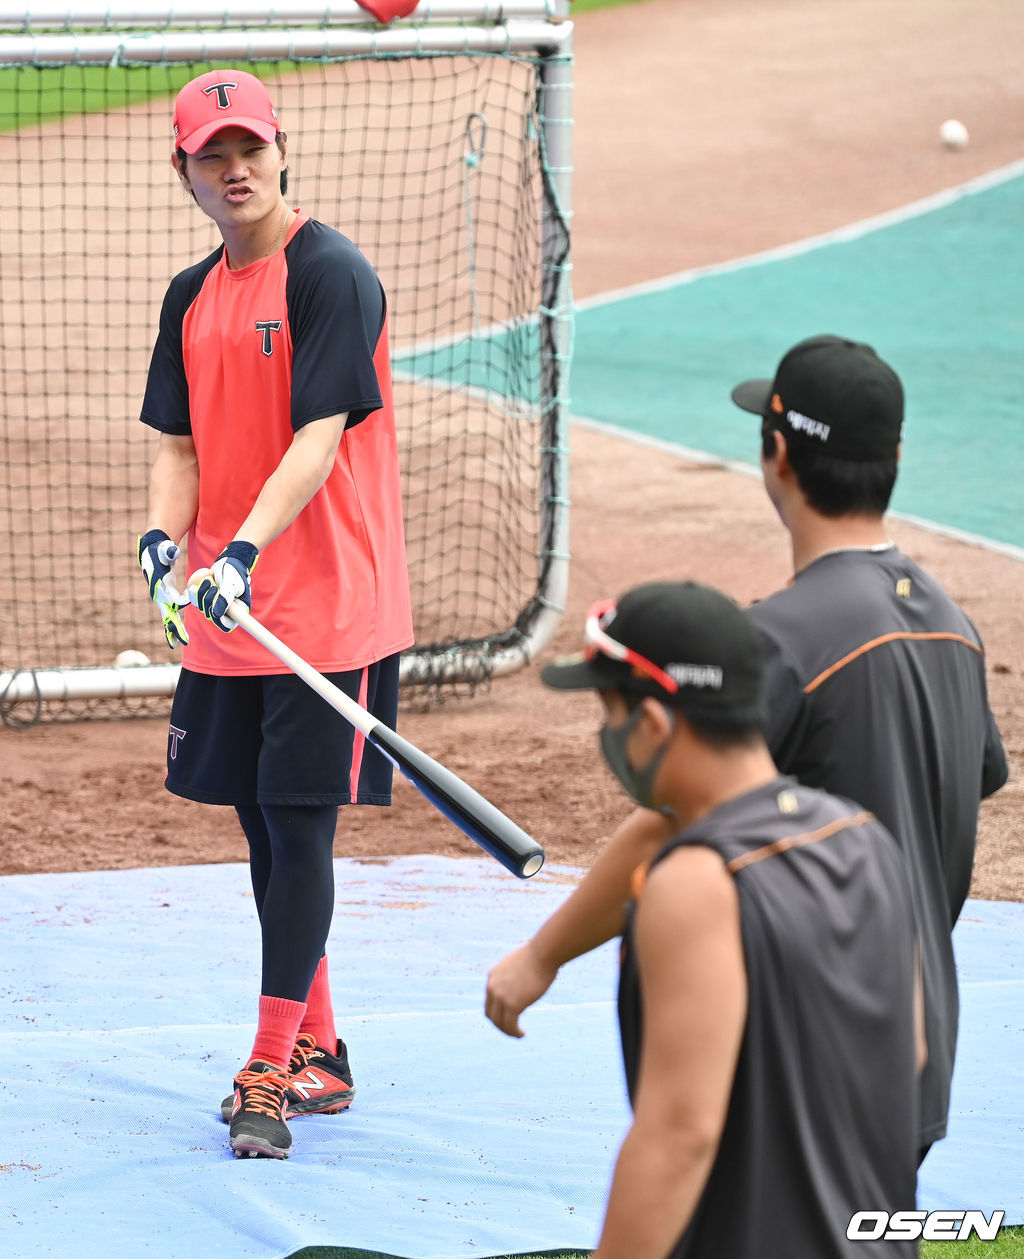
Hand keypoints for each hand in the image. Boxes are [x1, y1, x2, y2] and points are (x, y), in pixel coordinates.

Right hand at [137, 529, 187, 648]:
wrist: (152, 552)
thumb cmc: (161, 550)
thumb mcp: (164, 549)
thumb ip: (168, 551)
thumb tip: (172, 553)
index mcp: (160, 585)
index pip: (172, 598)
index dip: (182, 600)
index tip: (189, 600)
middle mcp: (159, 595)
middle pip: (168, 614)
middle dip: (175, 627)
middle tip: (184, 641)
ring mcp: (161, 598)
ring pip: (167, 617)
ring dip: (172, 630)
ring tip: (177, 644)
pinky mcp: (165, 599)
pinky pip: (168, 615)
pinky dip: (170, 626)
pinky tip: (173, 639)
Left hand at [195, 541, 259, 631]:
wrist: (226, 563)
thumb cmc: (234, 572)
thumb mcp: (231, 584)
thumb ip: (225, 598)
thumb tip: (216, 614)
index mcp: (238, 610)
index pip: (229, 624)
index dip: (222, 622)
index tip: (217, 613)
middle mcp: (226, 611)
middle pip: (213, 616)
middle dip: (210, 601)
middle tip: (214, 587)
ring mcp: (215, 606)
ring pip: (203, 608)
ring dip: (202, 594)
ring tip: (209, 580)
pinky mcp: (205, 599)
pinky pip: (196, 602)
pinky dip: (194, 594)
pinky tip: (194, 586)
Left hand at [484, 942, 558, 1038]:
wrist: (542, 953)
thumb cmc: (538, 955)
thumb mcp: (520, 963)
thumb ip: (516, 974)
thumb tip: (523, 979)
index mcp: (492, 976)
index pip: (489, 1001)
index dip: (497, 1012)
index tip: (507, 1017)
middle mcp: (492, 987)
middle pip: (491, 1014)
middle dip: (500, 1024)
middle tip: (512, 1029)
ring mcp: (501, 997)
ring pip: (499, 1022)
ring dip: (507, 1031)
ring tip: (518, 1034)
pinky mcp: (512, 1005)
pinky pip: (510, 1025)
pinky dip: (514, 1033)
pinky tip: (522, 1034)